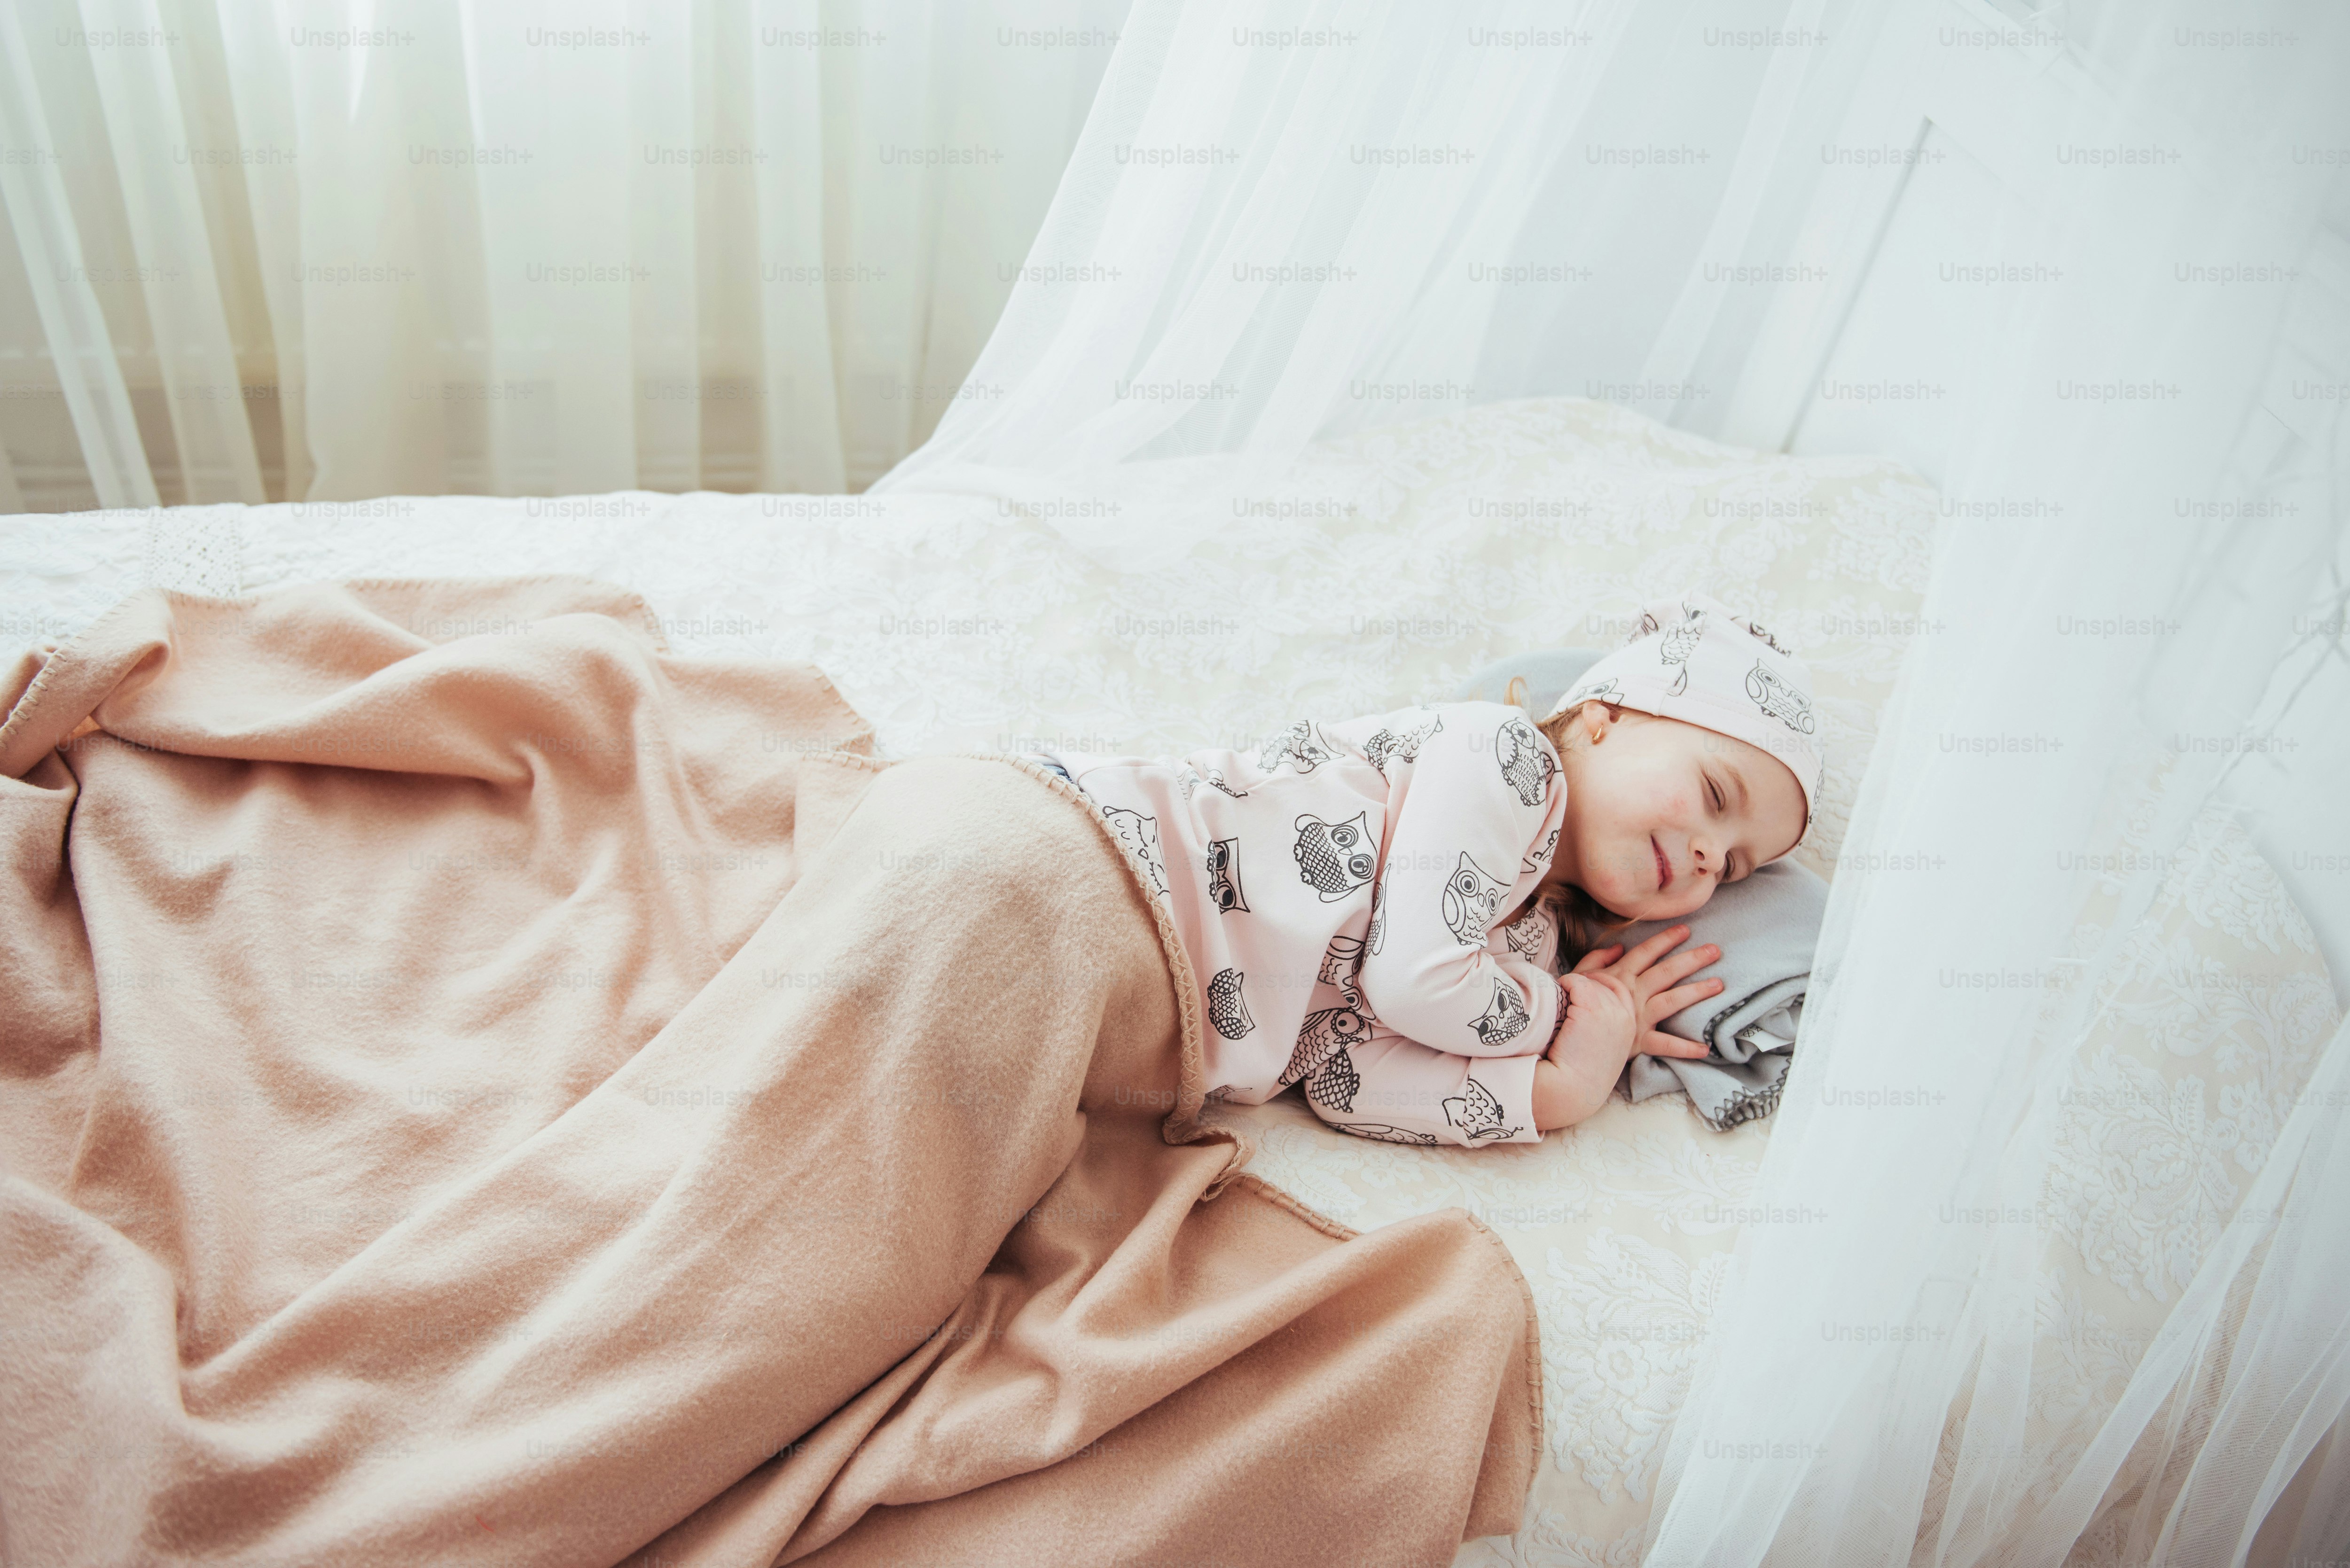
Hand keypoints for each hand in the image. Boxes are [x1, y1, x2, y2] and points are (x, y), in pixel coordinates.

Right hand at [1530, 926, 1721, 1130]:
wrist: (1564, 1034)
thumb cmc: (1569, 1004)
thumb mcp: (1578, 976)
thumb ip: (1598, 960)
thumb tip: (1618, 947)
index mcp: (1619, 976)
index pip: (1646, 952)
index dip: (1665, 940)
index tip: (1685, 930)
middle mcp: (1633, 993)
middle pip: (1666, 972)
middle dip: (1691, 959)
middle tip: (1715, 950)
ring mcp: (1638, 1016)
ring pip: (1672, 1000)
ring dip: (1696, 992)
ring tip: (1718, 984)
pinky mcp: (1639, 1040)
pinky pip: (1664, 1045)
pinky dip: (1685, 1048)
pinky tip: (1704, 1049)